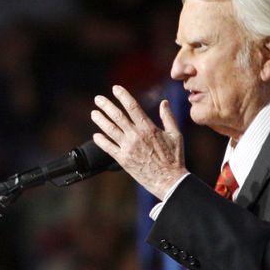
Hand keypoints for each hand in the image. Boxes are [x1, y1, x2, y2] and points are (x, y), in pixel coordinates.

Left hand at [91, 85, 187, 199]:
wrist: (169, 180)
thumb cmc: (174, 158)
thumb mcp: (175, 135)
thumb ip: (168, 117)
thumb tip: (164, 102)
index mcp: (148, 128)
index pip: (132, 106)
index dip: (123, 96)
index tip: (115, 89)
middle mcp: (136, 136)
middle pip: (117, 116)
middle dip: (106, 106)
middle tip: (98, 99)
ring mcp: (128, 148)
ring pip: (110, 130)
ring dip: (100, 120)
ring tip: (94, 113)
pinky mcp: (123, 160)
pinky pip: (108, 148)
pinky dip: (101, 141)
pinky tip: (96, 135)